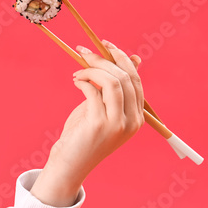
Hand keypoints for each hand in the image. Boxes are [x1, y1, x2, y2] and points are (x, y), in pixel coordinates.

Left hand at [45, 40, 145, 187]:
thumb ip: (115, 88)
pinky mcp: (99, 124)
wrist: (70, 162)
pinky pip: (93, 92)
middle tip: (83, 52)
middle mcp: (132, 121)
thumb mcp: (103, 108)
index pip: (134, 79)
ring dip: (92, 69)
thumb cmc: (84, 134)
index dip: (120, 58)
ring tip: (78, 72)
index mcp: (137, 117)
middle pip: (124, 77)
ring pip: (112, 82)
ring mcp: (117, 123)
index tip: (104, 44)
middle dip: (103, 59)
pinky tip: (75, 81)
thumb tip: (134, 59)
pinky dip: (83, 81)